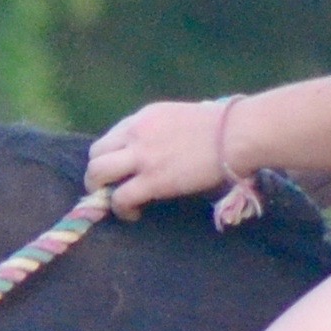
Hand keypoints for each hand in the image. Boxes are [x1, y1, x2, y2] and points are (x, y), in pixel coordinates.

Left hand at [85, 95, 240, 219]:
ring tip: (115, 202)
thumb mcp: (181, 117)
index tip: (122, 171)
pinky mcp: (153, 180)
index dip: (111, 157)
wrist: (235, 134)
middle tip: (111, 189)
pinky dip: (121, 209)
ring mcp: (142, 157)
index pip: (111, 136)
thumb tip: (167, 144)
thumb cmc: (222, 126)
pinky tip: (133, 213)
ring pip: (97, 173)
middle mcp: (136, 133)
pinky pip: (120, 198)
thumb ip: (165, 129)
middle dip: (97, 174)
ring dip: (100, 191)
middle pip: (95, 153)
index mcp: (144, 117)